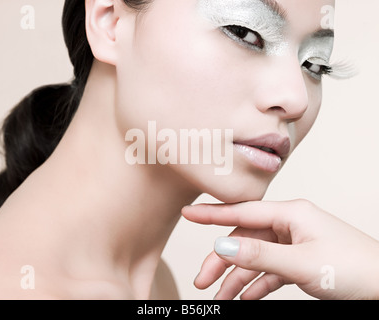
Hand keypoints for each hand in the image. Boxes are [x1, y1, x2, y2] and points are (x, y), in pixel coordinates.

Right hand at [182, 200, 378, 299]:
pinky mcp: (300, 261)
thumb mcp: (301, 262)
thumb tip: (222, 244)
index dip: (212, 214)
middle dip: (222, 260)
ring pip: (255, 258)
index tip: (187, 213)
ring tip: (220, 299)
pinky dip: (256, 284)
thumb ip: (259, 254)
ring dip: (237, 278)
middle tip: (202, 280)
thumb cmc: (355, 268)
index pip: (243, 211)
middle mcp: (290, 225)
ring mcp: (294, 243)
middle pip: (245, 239)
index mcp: (291, 213)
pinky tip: (245, 298)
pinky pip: (270, 271)